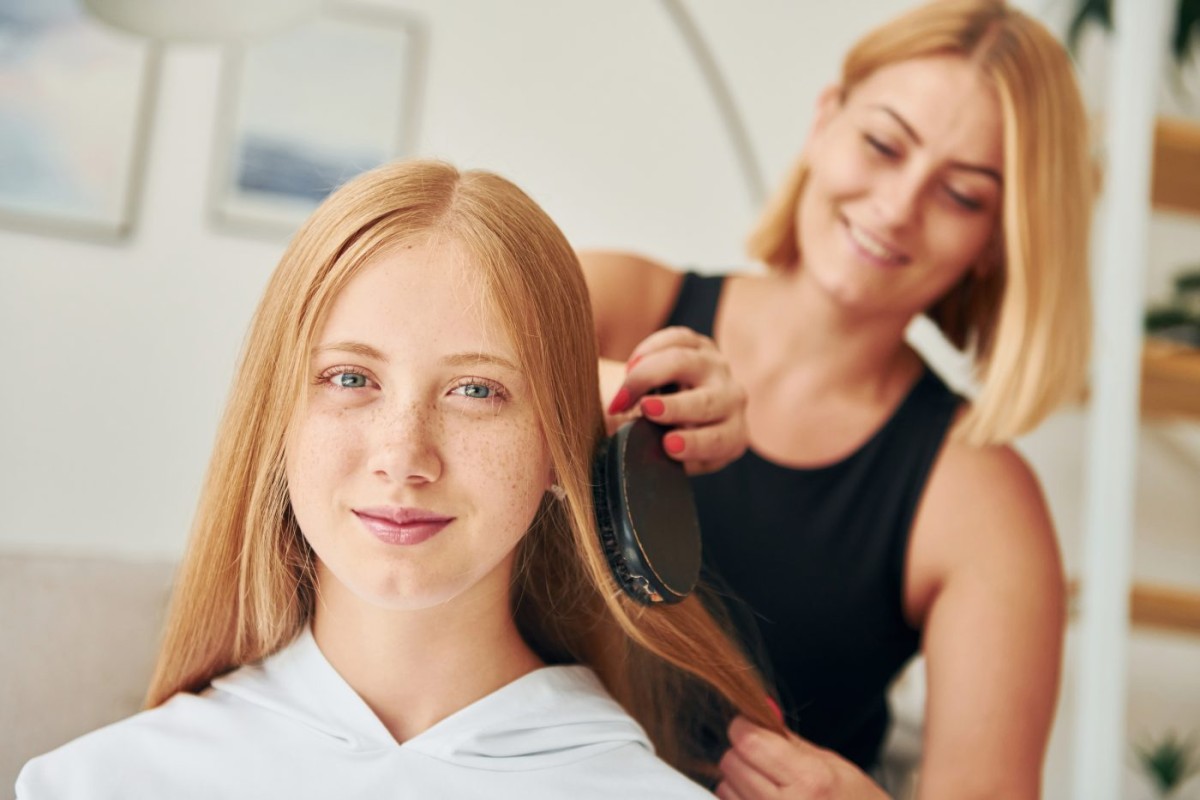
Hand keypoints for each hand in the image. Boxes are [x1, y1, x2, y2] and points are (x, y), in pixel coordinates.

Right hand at [602, 327, 747, 474]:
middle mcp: (731, 401)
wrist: (667, 411)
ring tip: (626, 386)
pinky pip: (678, 338)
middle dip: (674, 406)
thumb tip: (630, 447)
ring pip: (687, 363)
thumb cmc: (663, 439)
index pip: (718, 441)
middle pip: (706, 402)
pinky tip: (631, 364)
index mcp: (729, 437)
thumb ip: (653, 453)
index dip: (694, 443)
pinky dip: (651, 349)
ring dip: (652, 374)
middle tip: (646, 409)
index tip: (668, 445)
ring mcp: (718, 368)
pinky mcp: (701, 344)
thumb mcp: (663, 455)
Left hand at [717, 716, 889, 799]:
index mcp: (810, 780)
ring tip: (769, 784)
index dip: (744, 727)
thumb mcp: (830, 763)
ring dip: (739, 779)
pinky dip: (740, 798)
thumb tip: (760, 708)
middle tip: (766, 757)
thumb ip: (787, 738)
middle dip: (743, 752)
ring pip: (725, 786)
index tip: (750, 726)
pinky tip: (763, 799)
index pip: (748, 741)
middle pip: (731, 762)